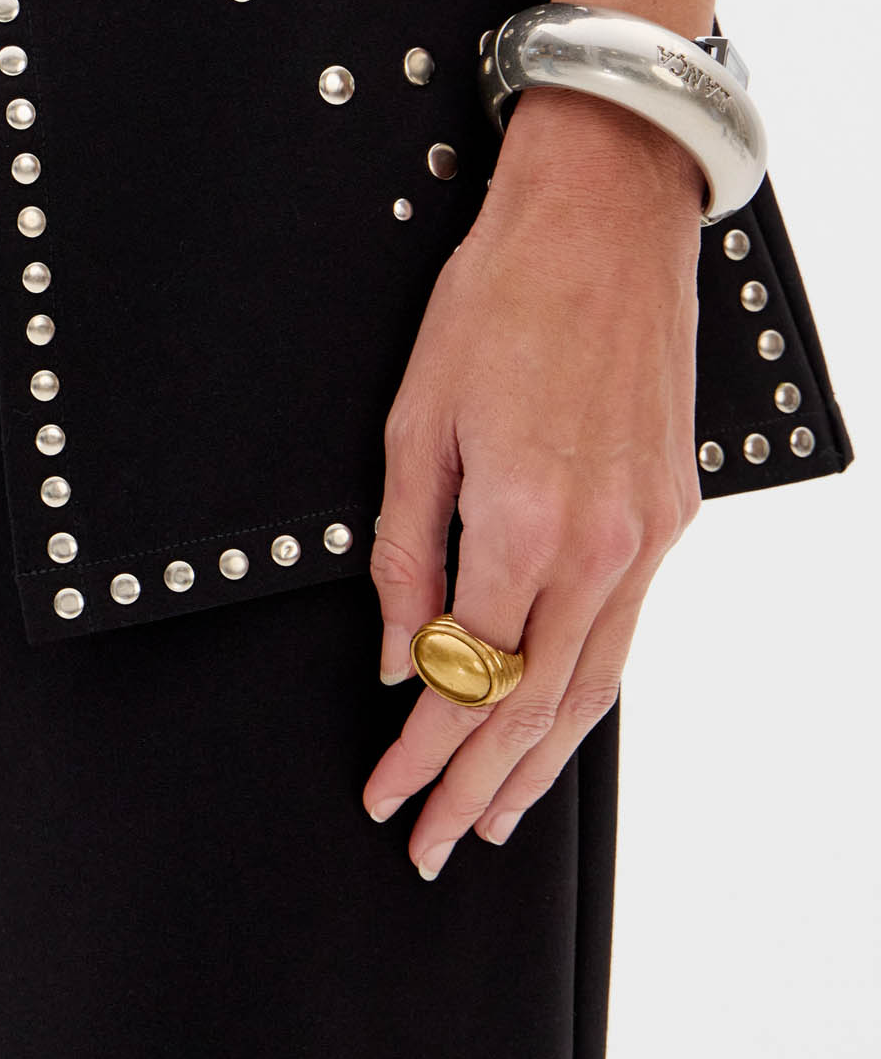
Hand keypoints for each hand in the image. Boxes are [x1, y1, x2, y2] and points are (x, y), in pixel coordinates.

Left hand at [362, 87, 704, 876]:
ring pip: (594, 684)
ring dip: (541, 762)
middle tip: (435, 840)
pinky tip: (558, 720)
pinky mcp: (671, 512)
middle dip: (477, 783)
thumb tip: (395, 647)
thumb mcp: (415, 418)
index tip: (388, 790)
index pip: (467, 676)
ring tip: (496, 815)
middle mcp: (600, 544)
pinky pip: (626, 631)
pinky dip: (587, 693)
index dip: (421, 747)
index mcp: (524, 519)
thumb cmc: (502, 296)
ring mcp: (647, 533)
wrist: (604, 218)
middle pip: (535, 704)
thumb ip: (402, 550)